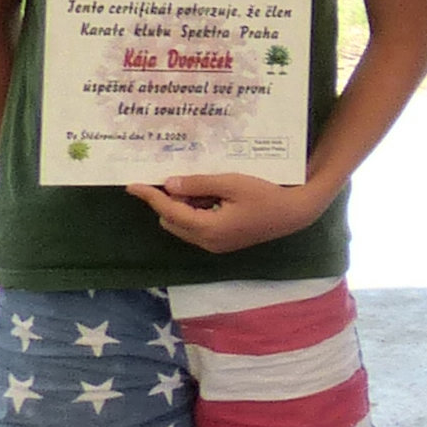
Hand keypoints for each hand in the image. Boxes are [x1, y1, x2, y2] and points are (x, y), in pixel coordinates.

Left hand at [127, 174, 331, 254]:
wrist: (294, 213)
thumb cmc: (266, 195)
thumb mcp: (231, 183)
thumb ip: (198, 185)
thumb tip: (170, 184)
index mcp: (208, 228)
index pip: (170, 210)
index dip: (150, 196)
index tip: (132, 185)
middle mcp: (208, 241)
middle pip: (171, 221)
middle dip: (170, 202)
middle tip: (185, 181)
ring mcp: (215, 245)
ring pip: (183, 226)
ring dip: (184, 208)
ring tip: (205, 188)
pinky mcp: (223, 243)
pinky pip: (197, 229)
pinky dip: (196, 214)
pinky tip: (213, 198)